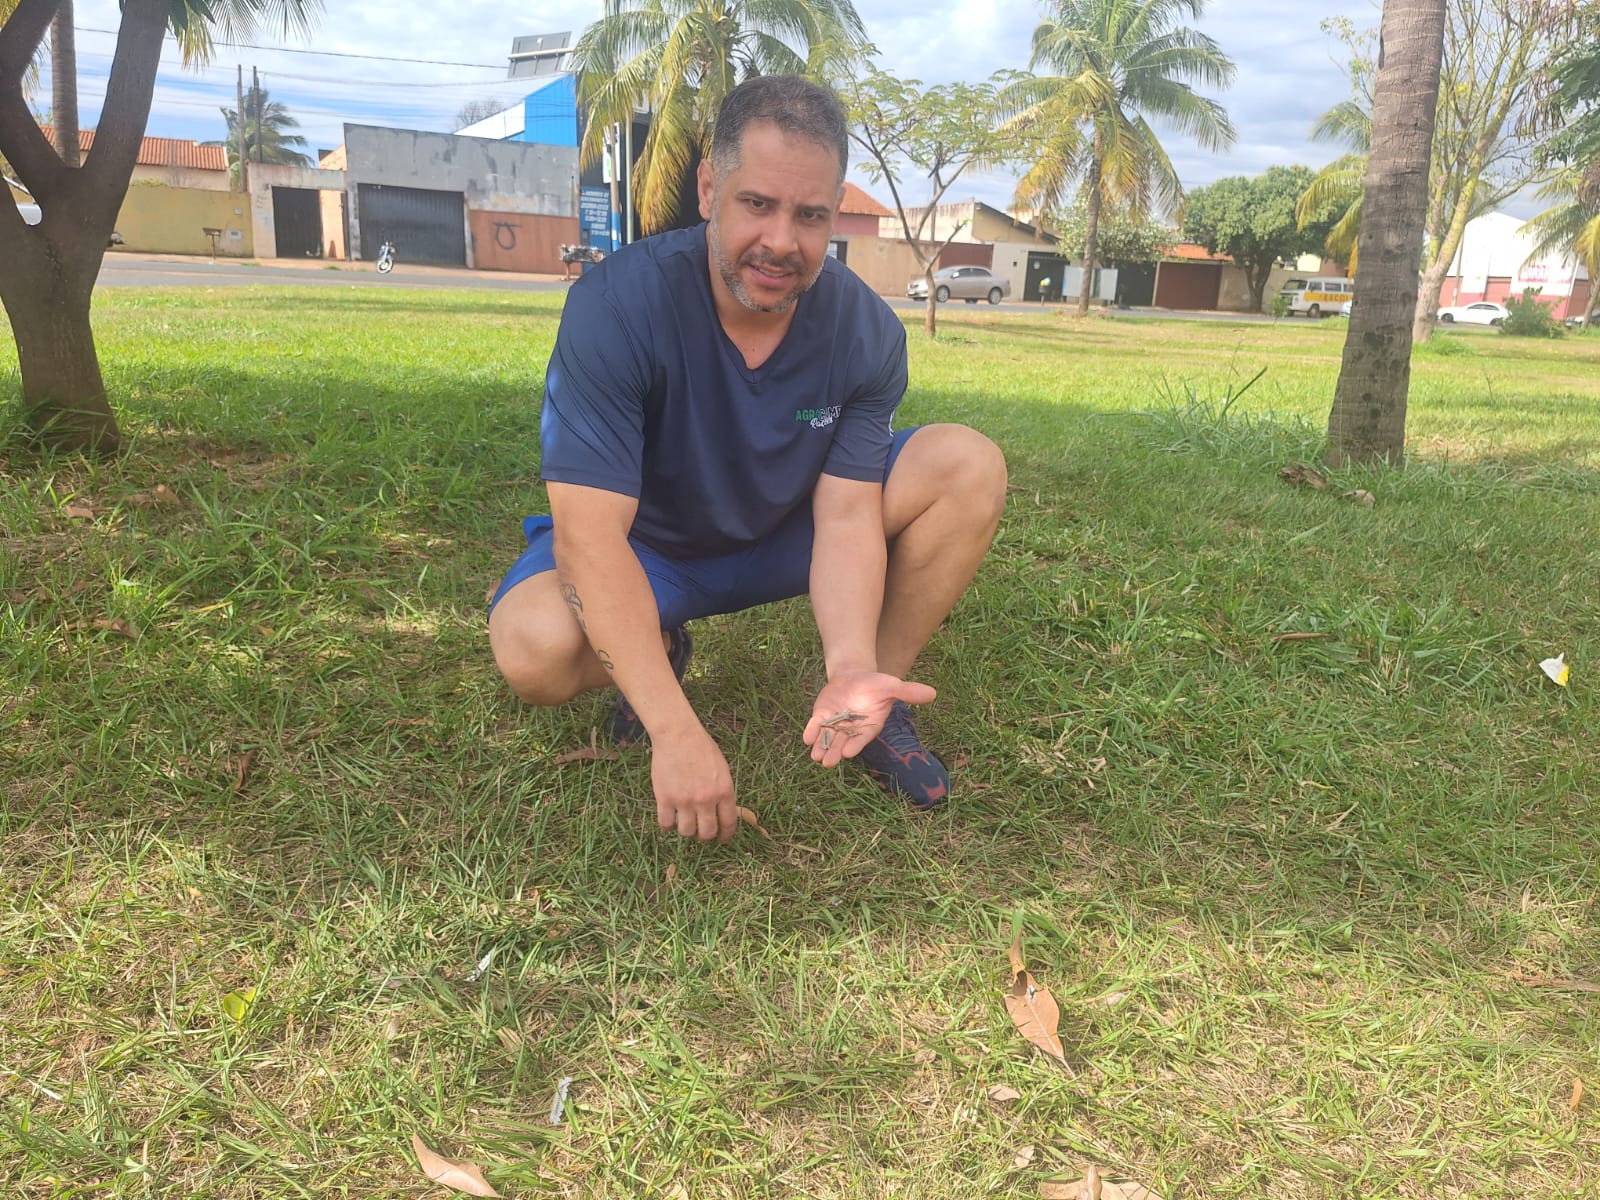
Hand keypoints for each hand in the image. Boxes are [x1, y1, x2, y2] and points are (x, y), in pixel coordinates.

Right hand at [651, 725, 737, 842]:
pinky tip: (669, 819)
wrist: (678, 735)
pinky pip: (666, 824)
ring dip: (687, 831)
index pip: (728, 823)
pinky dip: (668, 826)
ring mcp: (684, 800)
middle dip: (705, 836)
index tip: (721, 839)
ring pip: (686, 832)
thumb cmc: (702, 748)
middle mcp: (706, 799)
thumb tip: (722, 814)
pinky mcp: (664, 798)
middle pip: (707, 833)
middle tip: (701, 833)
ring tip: (685, 822)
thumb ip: (723, 792)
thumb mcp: (722, 769)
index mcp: (724, 791)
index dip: (725, 835)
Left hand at [802, 672, 936, 768]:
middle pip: (842, 743)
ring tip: (816, 757)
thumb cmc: (875, 685)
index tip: (849, 753)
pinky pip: (816, 727)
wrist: (854, 677)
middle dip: (835, 752)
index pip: (861, 738)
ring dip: (821, 748)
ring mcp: (835, 725)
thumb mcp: (892, 686)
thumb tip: (933, 693)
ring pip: (827, 739)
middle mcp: (851, 730)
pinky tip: (807, 738)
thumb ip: (908, 692)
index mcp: (868, 727)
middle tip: (828, 763)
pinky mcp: (822, 717)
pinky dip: (812, 732)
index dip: (855, 745)